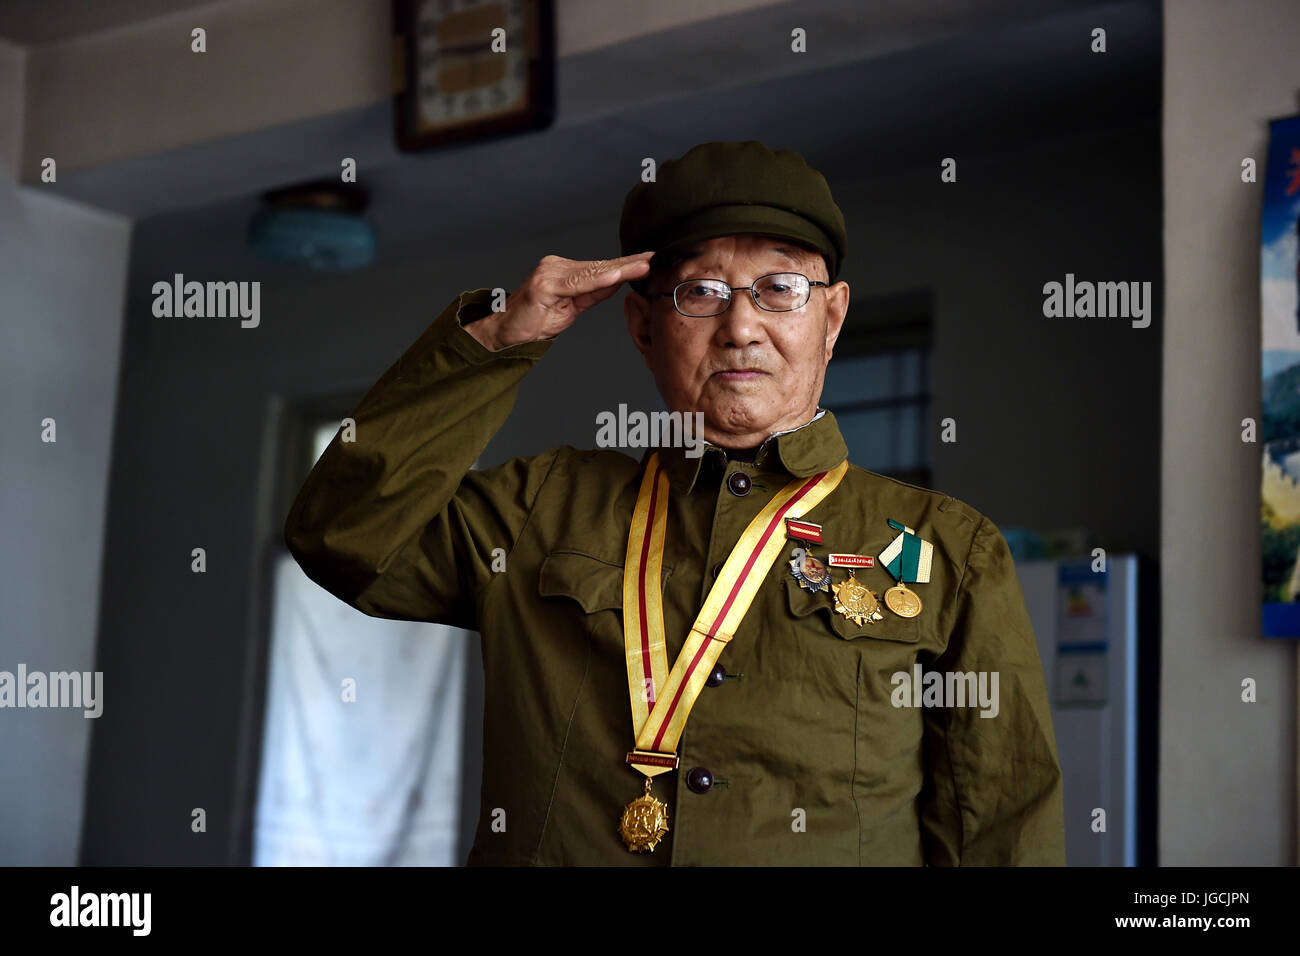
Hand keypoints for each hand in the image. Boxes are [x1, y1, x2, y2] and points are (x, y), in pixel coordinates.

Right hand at [467, 251, 654, 350]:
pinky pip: (578, 283)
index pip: (600, 268)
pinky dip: (599, 280)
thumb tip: (617, 282)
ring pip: (592, 272)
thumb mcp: (571, 309)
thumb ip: (592, 294)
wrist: (503, 333)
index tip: (649, 261)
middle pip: (600, 266)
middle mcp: (556, 265)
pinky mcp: (544, 284)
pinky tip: (617, 275)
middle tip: (655, 257)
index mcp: (563, 270)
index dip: (625, 265)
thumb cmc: (534, 322)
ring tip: (644, 265)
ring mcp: (549, 272)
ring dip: (620, 268)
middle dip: (629, 263)